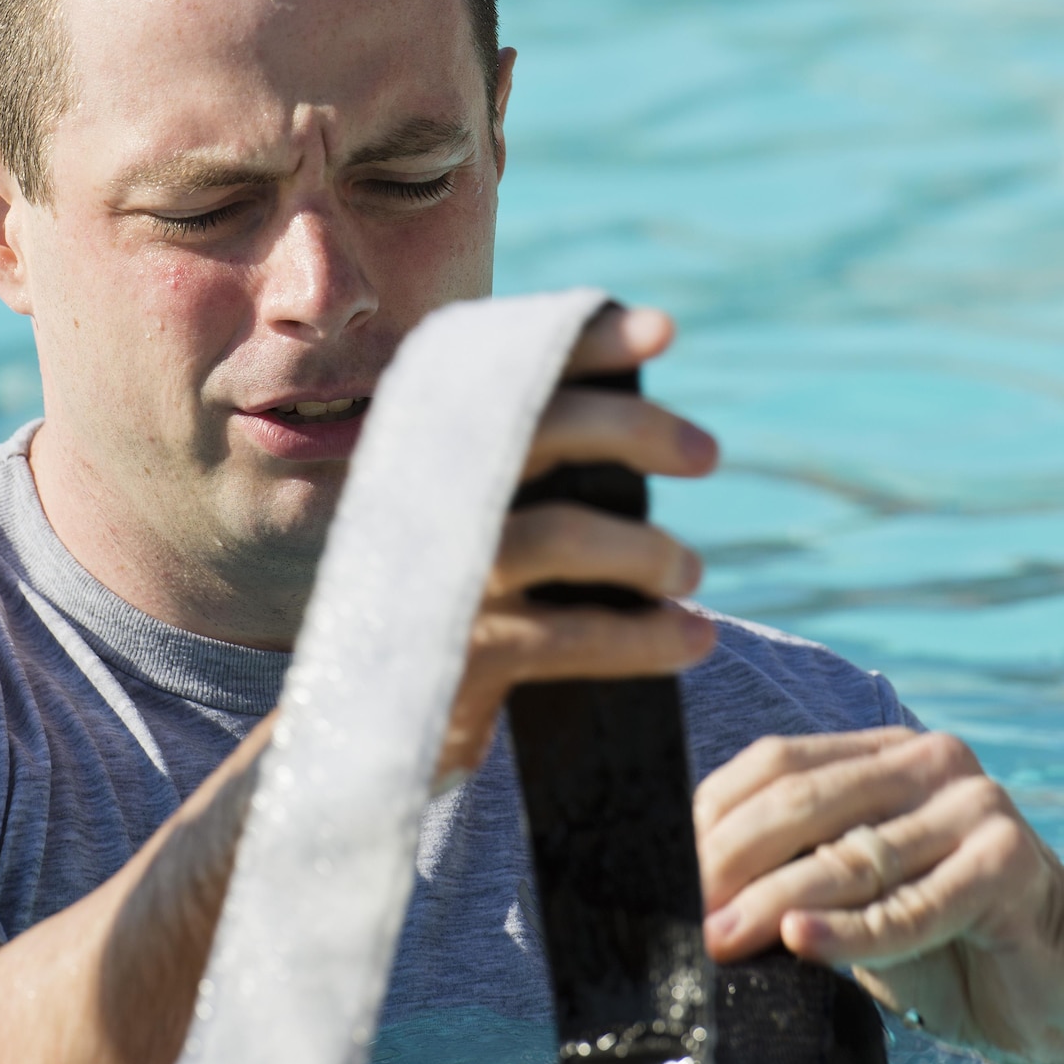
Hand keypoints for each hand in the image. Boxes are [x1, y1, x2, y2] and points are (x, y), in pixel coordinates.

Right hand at [441, 305, 717, 779]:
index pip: (503, 373)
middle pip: (540, 431)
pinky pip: (576, 633)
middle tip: (706, 452)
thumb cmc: (436, 617)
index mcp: (424, 454)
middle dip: (637, 428)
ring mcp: (442, 578)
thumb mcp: (465, 534)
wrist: (357, 733)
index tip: (660, 330)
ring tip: (688, 573)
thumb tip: (636, 434)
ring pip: (565, 534)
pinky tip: (691, 639)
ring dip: (648, 550)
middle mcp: (424, 500)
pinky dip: (647, 636)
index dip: (582, 342)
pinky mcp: (463, 654)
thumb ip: (519, 482)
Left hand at [695, 728, 1063, 1063]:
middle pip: (804, 803)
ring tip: (718, 937)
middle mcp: (931, 763)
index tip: (658, 866)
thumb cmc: (934, 937)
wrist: (1042, 989)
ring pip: (851, 857)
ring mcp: (976, 808)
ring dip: (773, 902)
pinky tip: (802, 943)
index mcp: (883, 752)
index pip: (776, 765)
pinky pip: (912, 905)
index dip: (711, 816)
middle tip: (677, 913)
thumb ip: (788, 866)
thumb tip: (684, 884)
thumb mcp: (849, 890)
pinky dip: (851, 931)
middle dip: (728, 862)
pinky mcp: (1008, 866)